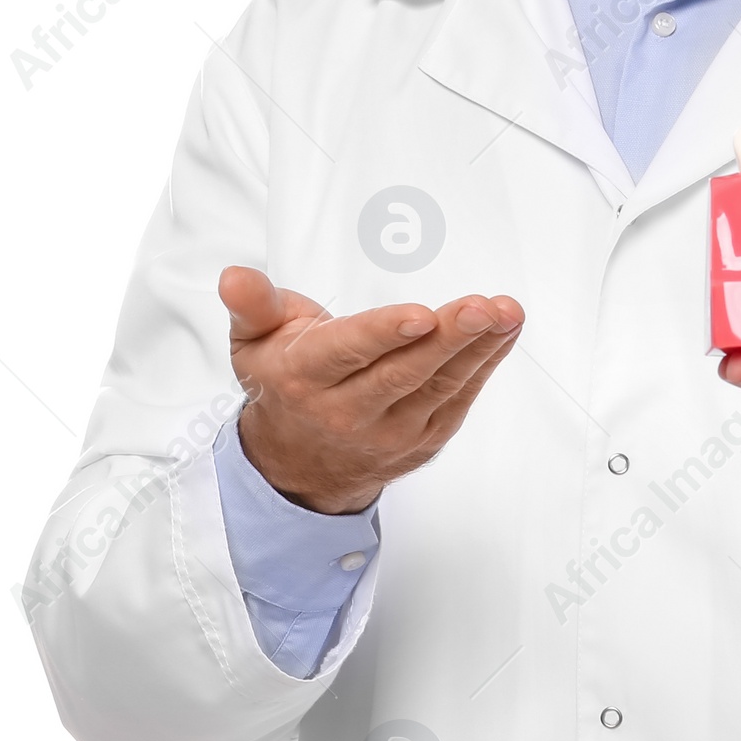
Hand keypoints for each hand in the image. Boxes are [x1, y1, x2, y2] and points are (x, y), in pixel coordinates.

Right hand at [219, 265, 524, 514]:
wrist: (296, 464)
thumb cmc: (283, 383)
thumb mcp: (253, 342)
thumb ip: (252, 305)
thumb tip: (235, 276)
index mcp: (306, 379)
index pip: (350, 353)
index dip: (386, 334)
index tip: (421, 315)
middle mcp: (347, 411)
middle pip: (404, 372)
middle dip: (449, 337)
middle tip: (484, 307)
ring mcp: (390, 432)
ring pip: (438, 387)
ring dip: (478, 348)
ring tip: (505, 313)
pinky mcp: (422, 440)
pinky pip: (457, 401)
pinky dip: (484, 366)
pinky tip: (503, 334)